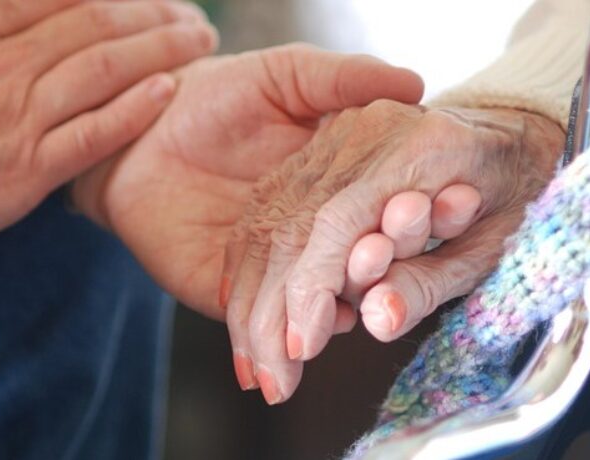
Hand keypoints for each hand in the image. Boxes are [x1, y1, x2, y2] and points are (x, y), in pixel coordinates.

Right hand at [0, 0, 216, 254]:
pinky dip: (133, 110)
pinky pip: (92, 133)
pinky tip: (167, 92)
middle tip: (195, 19)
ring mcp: (12, 116)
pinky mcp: (25, 169)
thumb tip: (42, 5)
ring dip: (161, 50)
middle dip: (155, 14)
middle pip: (94, 24)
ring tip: (199, 43)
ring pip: (101, 68)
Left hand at [69, 44, 423, 326]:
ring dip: (342, 307)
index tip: (452, 209)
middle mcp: (302, 234)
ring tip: (375, 307)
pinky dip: (293, 326)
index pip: (371, 217)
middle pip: (349, 266)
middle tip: (410, 260)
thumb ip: (344, 79)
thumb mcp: (290, 75)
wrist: (137, 123)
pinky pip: (259, 316)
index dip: (405, 218)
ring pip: (312, 300)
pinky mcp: (219, 289)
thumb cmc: (216, 93)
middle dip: (382, 270)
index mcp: (325, 190)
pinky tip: (328, 323)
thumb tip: (414, 82)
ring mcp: (265, 266)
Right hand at [226, 102, 564, 403]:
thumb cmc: (516, 191)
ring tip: (251, 361)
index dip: (308, 291)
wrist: (515, 131)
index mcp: (420, 146)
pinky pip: (269, 206)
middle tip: (268, 378)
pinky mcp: (321, 147)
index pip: (336, 222)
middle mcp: (366, 130)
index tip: (298, 351)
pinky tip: (242, 308)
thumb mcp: (494, 246)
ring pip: (270, 219)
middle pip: (292, 224)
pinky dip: (250, 264)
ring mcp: (338, 134)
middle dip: (272, 311)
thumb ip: (432, 282)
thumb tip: (377, 320)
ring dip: (253, 296)